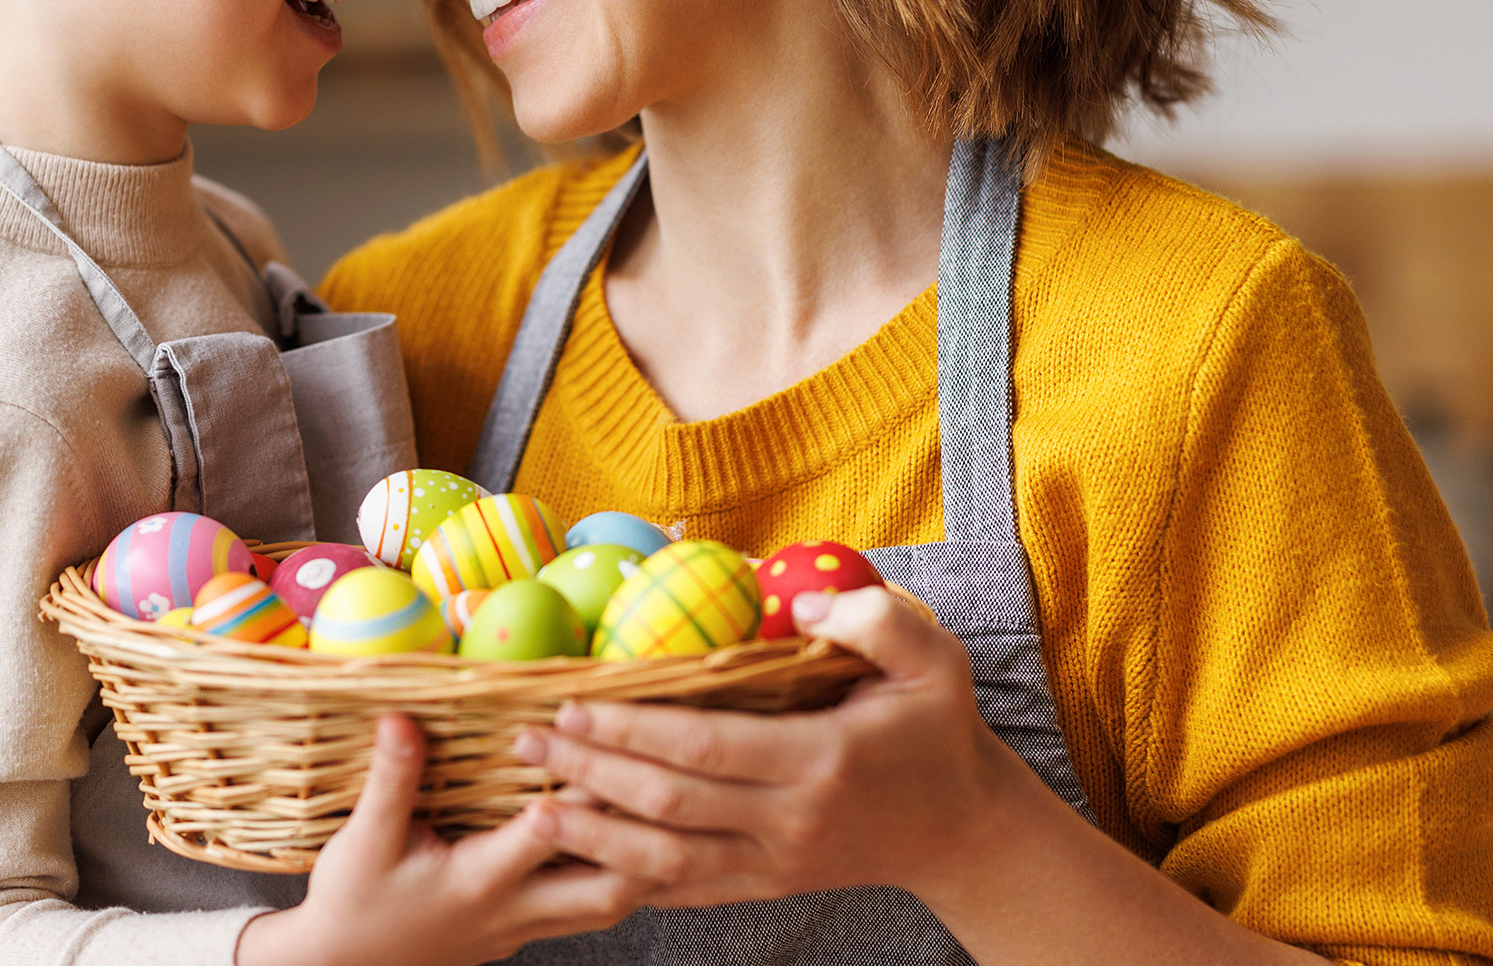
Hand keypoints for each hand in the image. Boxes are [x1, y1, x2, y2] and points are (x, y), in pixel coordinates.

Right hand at [236, 713, 651, 965]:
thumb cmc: (353, 900)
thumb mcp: (364, 839)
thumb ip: (392, 779)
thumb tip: (399, 718)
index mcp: (478, 881)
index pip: (546, 838)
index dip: (578, 796)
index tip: (604, 751)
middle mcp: (513, 910)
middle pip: (607, 888)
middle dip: (644, 840)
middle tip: (669, 787)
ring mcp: (523, 928)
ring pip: (609, 907)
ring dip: (642, 864)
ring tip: (668, 815)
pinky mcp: (522, 933)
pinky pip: (589, 913)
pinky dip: (619, 881)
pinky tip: (630, 846)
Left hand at [509, 585, 1017, 906]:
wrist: (964, 828)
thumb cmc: (938, 731)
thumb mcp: (933, 660)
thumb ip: (873, 621)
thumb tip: (799, 602)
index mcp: (820, 761)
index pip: (705, 747)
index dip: (632, 729)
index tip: (573, 702)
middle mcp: (791, 821)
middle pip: (669, 804)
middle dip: (590, 772)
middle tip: (527, 740)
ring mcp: (776, 863)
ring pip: (666, 862)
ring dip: (593, 835)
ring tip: (532, 806)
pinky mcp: (766, 886)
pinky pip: (685, 891)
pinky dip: (627, 877)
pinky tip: (580, 856)